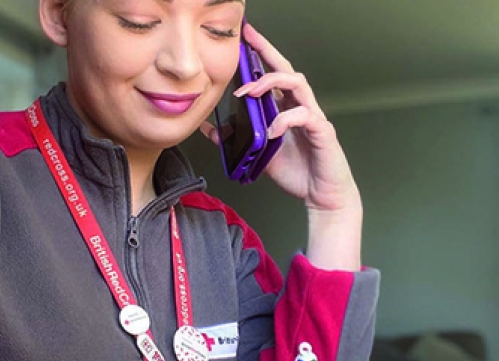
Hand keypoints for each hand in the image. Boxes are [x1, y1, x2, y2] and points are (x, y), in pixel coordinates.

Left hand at [200, 23, 361, 270]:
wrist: (321, 196)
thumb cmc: (297, 172)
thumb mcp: (259, 153)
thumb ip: (240, 139)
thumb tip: (212, 130)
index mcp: (286, 109)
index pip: (273, 75)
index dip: (260, 55)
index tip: (243, 40)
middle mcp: (300, 107)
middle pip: (286, 70)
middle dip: (267, 51)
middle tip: (249, 39)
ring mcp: (312, 117)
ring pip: (298, 84)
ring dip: (272, 83)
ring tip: (251, 91)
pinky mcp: (322, 132)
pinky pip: (304, 117)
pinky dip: (285, 120)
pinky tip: (272, 130)